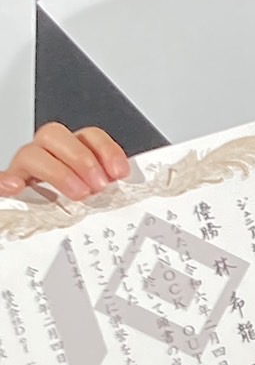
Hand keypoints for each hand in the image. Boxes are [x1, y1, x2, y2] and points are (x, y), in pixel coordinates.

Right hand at [0, 122, 130, 199]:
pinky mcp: (10, 187)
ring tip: (77, 194)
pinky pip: (3, 179)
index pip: (88, 136)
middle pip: (56, 135)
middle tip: (98, 186)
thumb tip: (131, 197)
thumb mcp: (98, 201)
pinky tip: (16, 188)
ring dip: (57, 172)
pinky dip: (6, 181)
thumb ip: (111, 194)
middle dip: (81, 158)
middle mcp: (48, 155)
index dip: (106, 149)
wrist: (40, 230)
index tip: (120, 173)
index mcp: (73, 154)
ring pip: (32, 153)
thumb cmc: (76, 212)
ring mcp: (25, 170)